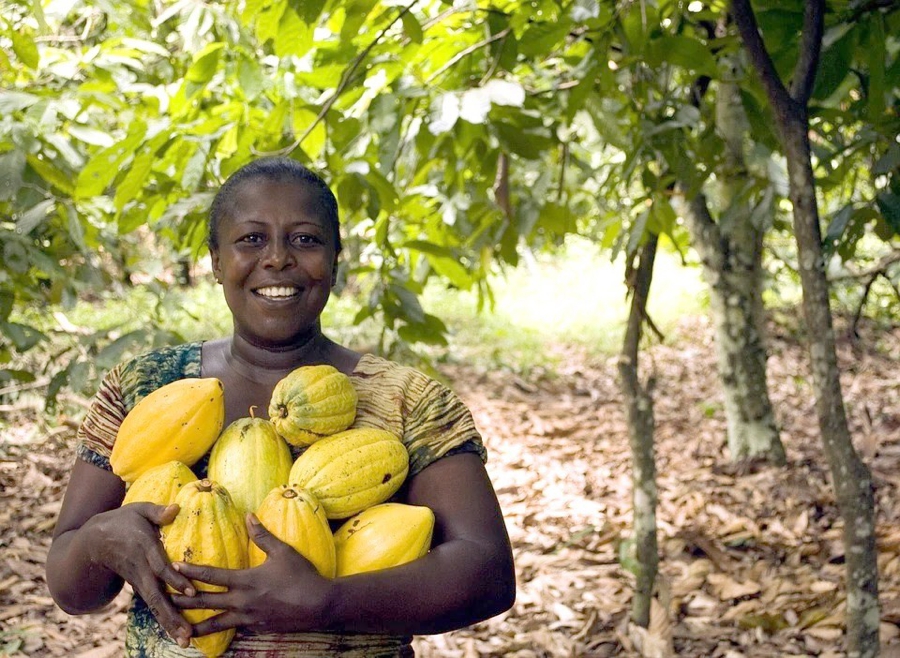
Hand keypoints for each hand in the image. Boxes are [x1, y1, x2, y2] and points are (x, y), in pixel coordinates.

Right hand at [85, 502, 194, 646]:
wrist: (92, 542)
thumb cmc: (122, 521)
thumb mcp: (138, 509)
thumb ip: (158, 511)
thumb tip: (176, 508)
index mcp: (144, 549)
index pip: (160, 567)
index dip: (175, 579)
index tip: (190, 592)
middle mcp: (141, 569)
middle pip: (157, 595)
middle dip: (172, 615)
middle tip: (186, 633)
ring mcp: (139, 580)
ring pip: (154, 605)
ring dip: (169, 623)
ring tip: (184, 641)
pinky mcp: (139, 586)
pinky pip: (153, 604)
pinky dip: (164, 619)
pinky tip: (177, 633)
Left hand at [170, 514, 332, 636]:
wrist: (320, 605)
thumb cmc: (302, 576)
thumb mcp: (283, 552)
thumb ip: (262, 535)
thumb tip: (249, 515)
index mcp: (246, 581)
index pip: (212, 575)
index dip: (191, 570)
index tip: (173, 567)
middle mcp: (242, 601)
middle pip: (206, 602)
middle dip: (183, 600)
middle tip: (164, 599)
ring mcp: (249, 618)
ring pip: (216, 623)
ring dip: (196, 626)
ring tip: (180, 629)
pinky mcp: (257, 628)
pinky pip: (234, 630)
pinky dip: (220, 632)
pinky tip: (213, 634)